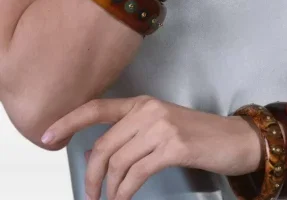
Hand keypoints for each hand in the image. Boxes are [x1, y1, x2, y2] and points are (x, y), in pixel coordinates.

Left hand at [41, 95, 263, 199]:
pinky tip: (123, 199)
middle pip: (103, 144)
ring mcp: (161, 126)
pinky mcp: (174, 146)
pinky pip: (136, 173)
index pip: (98, 108)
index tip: (46, 136)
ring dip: (108, 188)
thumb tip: (100, 159)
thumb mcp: (161, 126)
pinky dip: (124, 191)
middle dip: (90, 174)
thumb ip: (133, 134)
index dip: (69, 121)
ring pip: (117, 161)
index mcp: (142, 103)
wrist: (234, 138)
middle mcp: (148, 110)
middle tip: (90, 195)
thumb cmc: (196, 136)